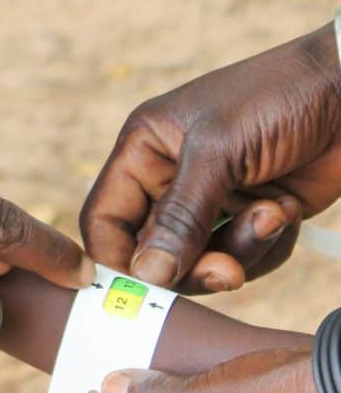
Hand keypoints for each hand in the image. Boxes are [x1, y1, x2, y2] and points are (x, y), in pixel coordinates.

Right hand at [80, 22, 340, 292]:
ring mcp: (213, 197)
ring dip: (242, 249)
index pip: (105, 217)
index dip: (115, 259)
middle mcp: (170, 176)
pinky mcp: (252, 213)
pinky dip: (269, 244)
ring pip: (203, 260)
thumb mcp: (218, 153)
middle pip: (155, 251)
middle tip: (228, 271)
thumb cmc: (274, 98)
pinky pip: (245, 257)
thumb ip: (179, 216)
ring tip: (273, 213)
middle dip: (193, 263)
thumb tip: (145, 276)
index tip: (143, 294)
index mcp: (143, 149)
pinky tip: (286, 208)